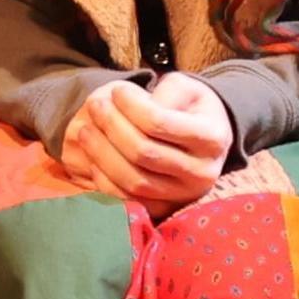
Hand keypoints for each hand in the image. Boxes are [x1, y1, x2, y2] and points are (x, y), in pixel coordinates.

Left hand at [58, 73, 232, 214]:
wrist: (206, 140)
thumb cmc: (191, 109)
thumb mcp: (187, 88)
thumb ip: (164, 91)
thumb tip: (134, 107)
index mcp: (212, 138)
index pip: (159, 122)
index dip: (130, 106)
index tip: (117, 90)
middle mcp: (202, 172)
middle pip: (143, 152)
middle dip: (111, 126)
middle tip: (95, 105)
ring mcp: (184, 196)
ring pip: (133, 179)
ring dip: (101, 153)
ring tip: (87, 130)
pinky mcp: (165, 210)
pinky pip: (127, 200)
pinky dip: (104, 179)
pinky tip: (94, 157)